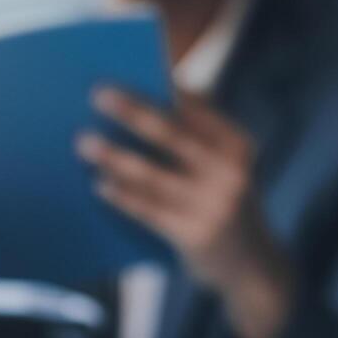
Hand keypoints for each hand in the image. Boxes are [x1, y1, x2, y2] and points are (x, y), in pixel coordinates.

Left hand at [76, 87, 293, 337]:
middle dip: (133, 111)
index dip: (160, 88)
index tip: (126, 70)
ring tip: (84, 142)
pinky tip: (100, 184)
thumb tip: (150, 98)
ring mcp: (214, 205)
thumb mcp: (225, 167)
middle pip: (173, 134)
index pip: (195, 108)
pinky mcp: (195, 236)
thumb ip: (198, 137)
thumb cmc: (223, 204)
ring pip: (154, 174)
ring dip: (115, 156)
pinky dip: (123, 196)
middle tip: (97, 93)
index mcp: (237, 144)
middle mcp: (230, 171)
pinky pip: (149, 211)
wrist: (253, 267)